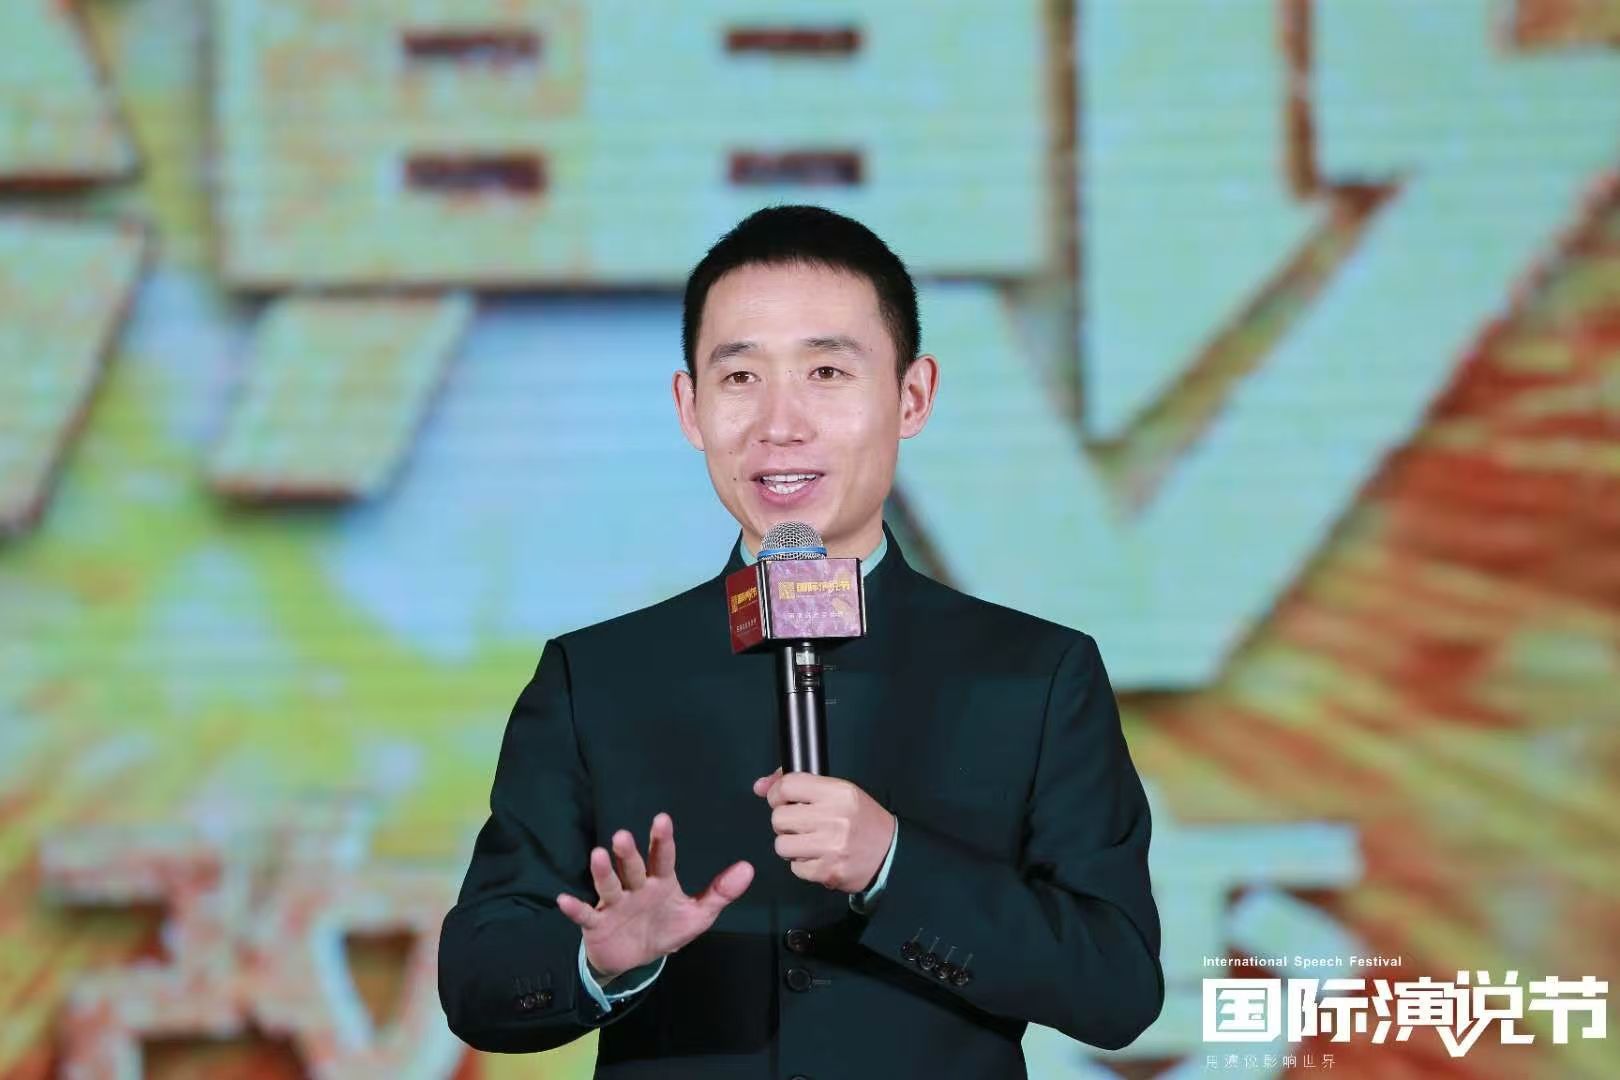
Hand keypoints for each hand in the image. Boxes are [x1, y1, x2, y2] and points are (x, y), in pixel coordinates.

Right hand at [556, 813, 753, 982]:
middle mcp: (635, 888)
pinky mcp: (597, 924)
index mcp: (660, 882)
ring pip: (608, 885)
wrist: (635, 959)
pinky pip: (584, 916)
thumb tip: (748, 868)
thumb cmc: (665, 929)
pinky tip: (564, 900)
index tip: (662, 820)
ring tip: (598, 855)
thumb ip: (720, 892)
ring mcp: (615, 904)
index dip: (662, 840)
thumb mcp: (697, 915)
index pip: (662, 858)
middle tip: (624, 835)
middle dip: (628, 853)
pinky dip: (574, 909)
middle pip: (632, 867)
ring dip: (603, 872)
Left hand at [753, 768, 895, 892]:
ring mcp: (831, 847)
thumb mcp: (837, 792)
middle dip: (784, 822)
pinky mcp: (828, 872)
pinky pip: (794, 867)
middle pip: (779, 818)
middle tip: (799, 824)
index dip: (777, 794)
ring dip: (790, 845)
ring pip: (782, 845)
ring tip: (808, 842)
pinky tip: (818, 857)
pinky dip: (802, 864)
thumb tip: (759, 786)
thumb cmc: (860, 819)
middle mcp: (834, 818)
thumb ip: (798, 785)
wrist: (890, 853)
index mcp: (838, 792)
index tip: (782, 800)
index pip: (788, 786)